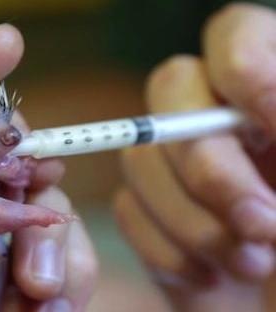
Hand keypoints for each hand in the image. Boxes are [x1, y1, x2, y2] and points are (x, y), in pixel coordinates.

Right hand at [114, 3, 275, 311]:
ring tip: (251, 263)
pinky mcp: (149, 213)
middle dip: (209, 164)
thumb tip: (265, 115)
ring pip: (140, 157)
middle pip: (171, 88)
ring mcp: (177, 167)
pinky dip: (167, 250)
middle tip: (260, 223)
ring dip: (192, 221)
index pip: (235, 36)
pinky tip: (211, 276)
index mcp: (268, 99)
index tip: (272, 127)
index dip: (244, 68)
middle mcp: (219, 121)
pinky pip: (127, 212)